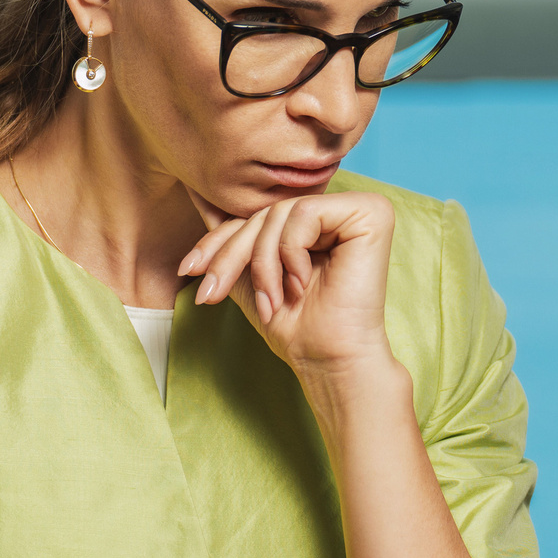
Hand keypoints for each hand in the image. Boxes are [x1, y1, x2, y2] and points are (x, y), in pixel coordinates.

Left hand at [179, 190, 396, 376]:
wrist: (327, 360)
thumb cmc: (296, 326)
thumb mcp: (250, 277)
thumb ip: (232, 240)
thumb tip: (197, 198)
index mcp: (317, 222)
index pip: (256, 216)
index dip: (218, 242)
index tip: (188, 268)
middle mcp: (340, 209)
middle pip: (264, 215)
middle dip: (231, 256)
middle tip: (212, 293)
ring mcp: (358, 207)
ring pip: (279, 214)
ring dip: (263, 264)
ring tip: (270, 301)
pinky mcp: (370, 212)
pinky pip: (303, 214)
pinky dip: (291, 253)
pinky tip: (303, 283)